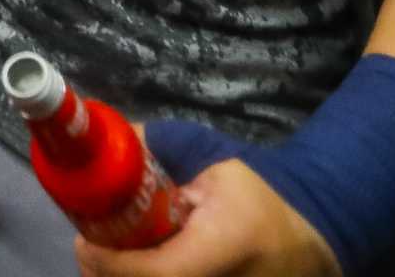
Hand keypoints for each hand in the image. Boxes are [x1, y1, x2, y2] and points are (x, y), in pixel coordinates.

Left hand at [77, 146, 338, 276]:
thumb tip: (112, 133)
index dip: (113, 264)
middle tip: (89, 251)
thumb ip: (165, 149)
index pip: (160, 271)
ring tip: (107, 261)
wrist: (310, 241)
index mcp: (225, 247)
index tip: (84, 243)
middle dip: (109, 276)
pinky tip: (133, 270)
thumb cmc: (259, 199)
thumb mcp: (217, 164)